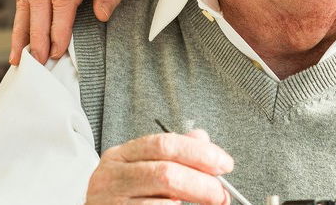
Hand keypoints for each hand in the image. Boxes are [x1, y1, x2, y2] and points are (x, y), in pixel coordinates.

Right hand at [86, 129, 233, 204]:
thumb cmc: (123, 196)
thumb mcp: (140, 168)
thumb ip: (171, 153)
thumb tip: (202, 138)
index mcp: (120, 155)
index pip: (164, 144)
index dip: (199, 153)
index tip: (224, 163)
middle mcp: (112, 177)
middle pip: (166, 173)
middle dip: (202, 183)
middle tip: (221, 193)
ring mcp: (112, 202)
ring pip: (164, 202)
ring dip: (193, 203)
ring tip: (206, 204)